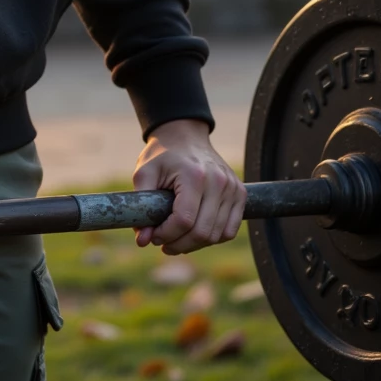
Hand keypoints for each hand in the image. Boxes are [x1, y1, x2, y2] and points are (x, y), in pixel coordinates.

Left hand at [132, 119, 245, 255]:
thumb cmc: (162, 155)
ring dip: (195, 244)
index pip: (184, 220)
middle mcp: (219, 182)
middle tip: (163, 243)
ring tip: (177, 239)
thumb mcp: (144, 173)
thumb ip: (141, 207)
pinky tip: (195, 233)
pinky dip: (213, 238)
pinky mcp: (240, 193)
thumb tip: (143, 241)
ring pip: (217, 235)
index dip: (166, 235)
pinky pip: (230, 230)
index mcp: (194, 175)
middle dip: (179, 244)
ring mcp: (233, 188)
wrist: (185, 135)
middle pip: (202, 232)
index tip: (153, 236)